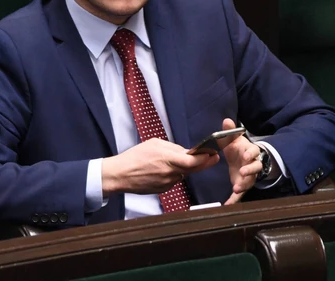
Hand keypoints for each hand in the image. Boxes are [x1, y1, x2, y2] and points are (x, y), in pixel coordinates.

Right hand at [102, 138, 219, 194]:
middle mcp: (170, 173)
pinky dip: (174, 174)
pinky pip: (175, 180)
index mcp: (168, 159)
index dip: (205, 159)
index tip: (213, 153)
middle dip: (204, 163)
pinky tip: (163, 169)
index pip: (193, 162)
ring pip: (183, 174)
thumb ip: (172, 148)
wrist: (120, 175)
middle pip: (193, 169)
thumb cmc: (135, 156)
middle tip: (212, 157)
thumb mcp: (154, 144)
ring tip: (174, 160)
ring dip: (185, 168)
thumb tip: (186, 152)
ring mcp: (168, 183)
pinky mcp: (164, 189)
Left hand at [218, 118, 261, 204]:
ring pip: (250, 181)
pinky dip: (235, 199)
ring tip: (236, 188)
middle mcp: (252, 165)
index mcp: (250, 152)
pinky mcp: (243, 185)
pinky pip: (241, 194)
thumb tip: (226, 120)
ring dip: (244, 185)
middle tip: (243, 172)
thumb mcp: (233, 140)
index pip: (253, 152)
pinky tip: (228, 204)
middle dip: (250, 170)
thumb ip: (229, 132)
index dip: (250, 154)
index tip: (245, 156)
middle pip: (255, 167)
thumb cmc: (238, 148)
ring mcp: (249, 176)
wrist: (242, 159)